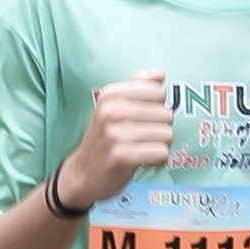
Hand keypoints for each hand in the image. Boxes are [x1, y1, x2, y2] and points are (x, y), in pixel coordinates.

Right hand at [57, 70, 172, 209]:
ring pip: (167, 134)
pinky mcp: (121, 156)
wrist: (83, 174)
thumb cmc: (104, 140)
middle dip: (161, 129)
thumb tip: (159, 74)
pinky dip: (158, 160)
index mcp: (110, 95)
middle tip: (144, 139)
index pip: (157, 92)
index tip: (144, 119)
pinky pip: (161, 153)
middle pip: (166, 114)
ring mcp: (115, 134)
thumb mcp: (114, 108)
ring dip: (161, 146)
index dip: (157, 108)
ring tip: (143, 150)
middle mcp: (111, 111)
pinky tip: (145, 162)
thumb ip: (138, 88)